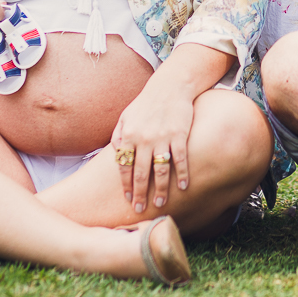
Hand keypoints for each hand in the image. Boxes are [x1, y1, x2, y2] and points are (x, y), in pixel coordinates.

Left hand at [111, 78, 195, 214]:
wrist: (170, 86)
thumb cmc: (147, 102)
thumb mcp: (126, 115)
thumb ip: (118, 135)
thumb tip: (114, 154)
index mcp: (129, 135)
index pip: (124, 166)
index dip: (126, 184)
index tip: (128, 198)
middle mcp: (144, 138)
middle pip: (141, 173)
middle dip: (140, 194)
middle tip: (141, 210)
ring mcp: (162, 137)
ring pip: (160, 170)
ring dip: (161, 190)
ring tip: (160, 204)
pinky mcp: (179, 134)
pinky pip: (180, 159)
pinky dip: (182, 174)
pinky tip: (183, 186)